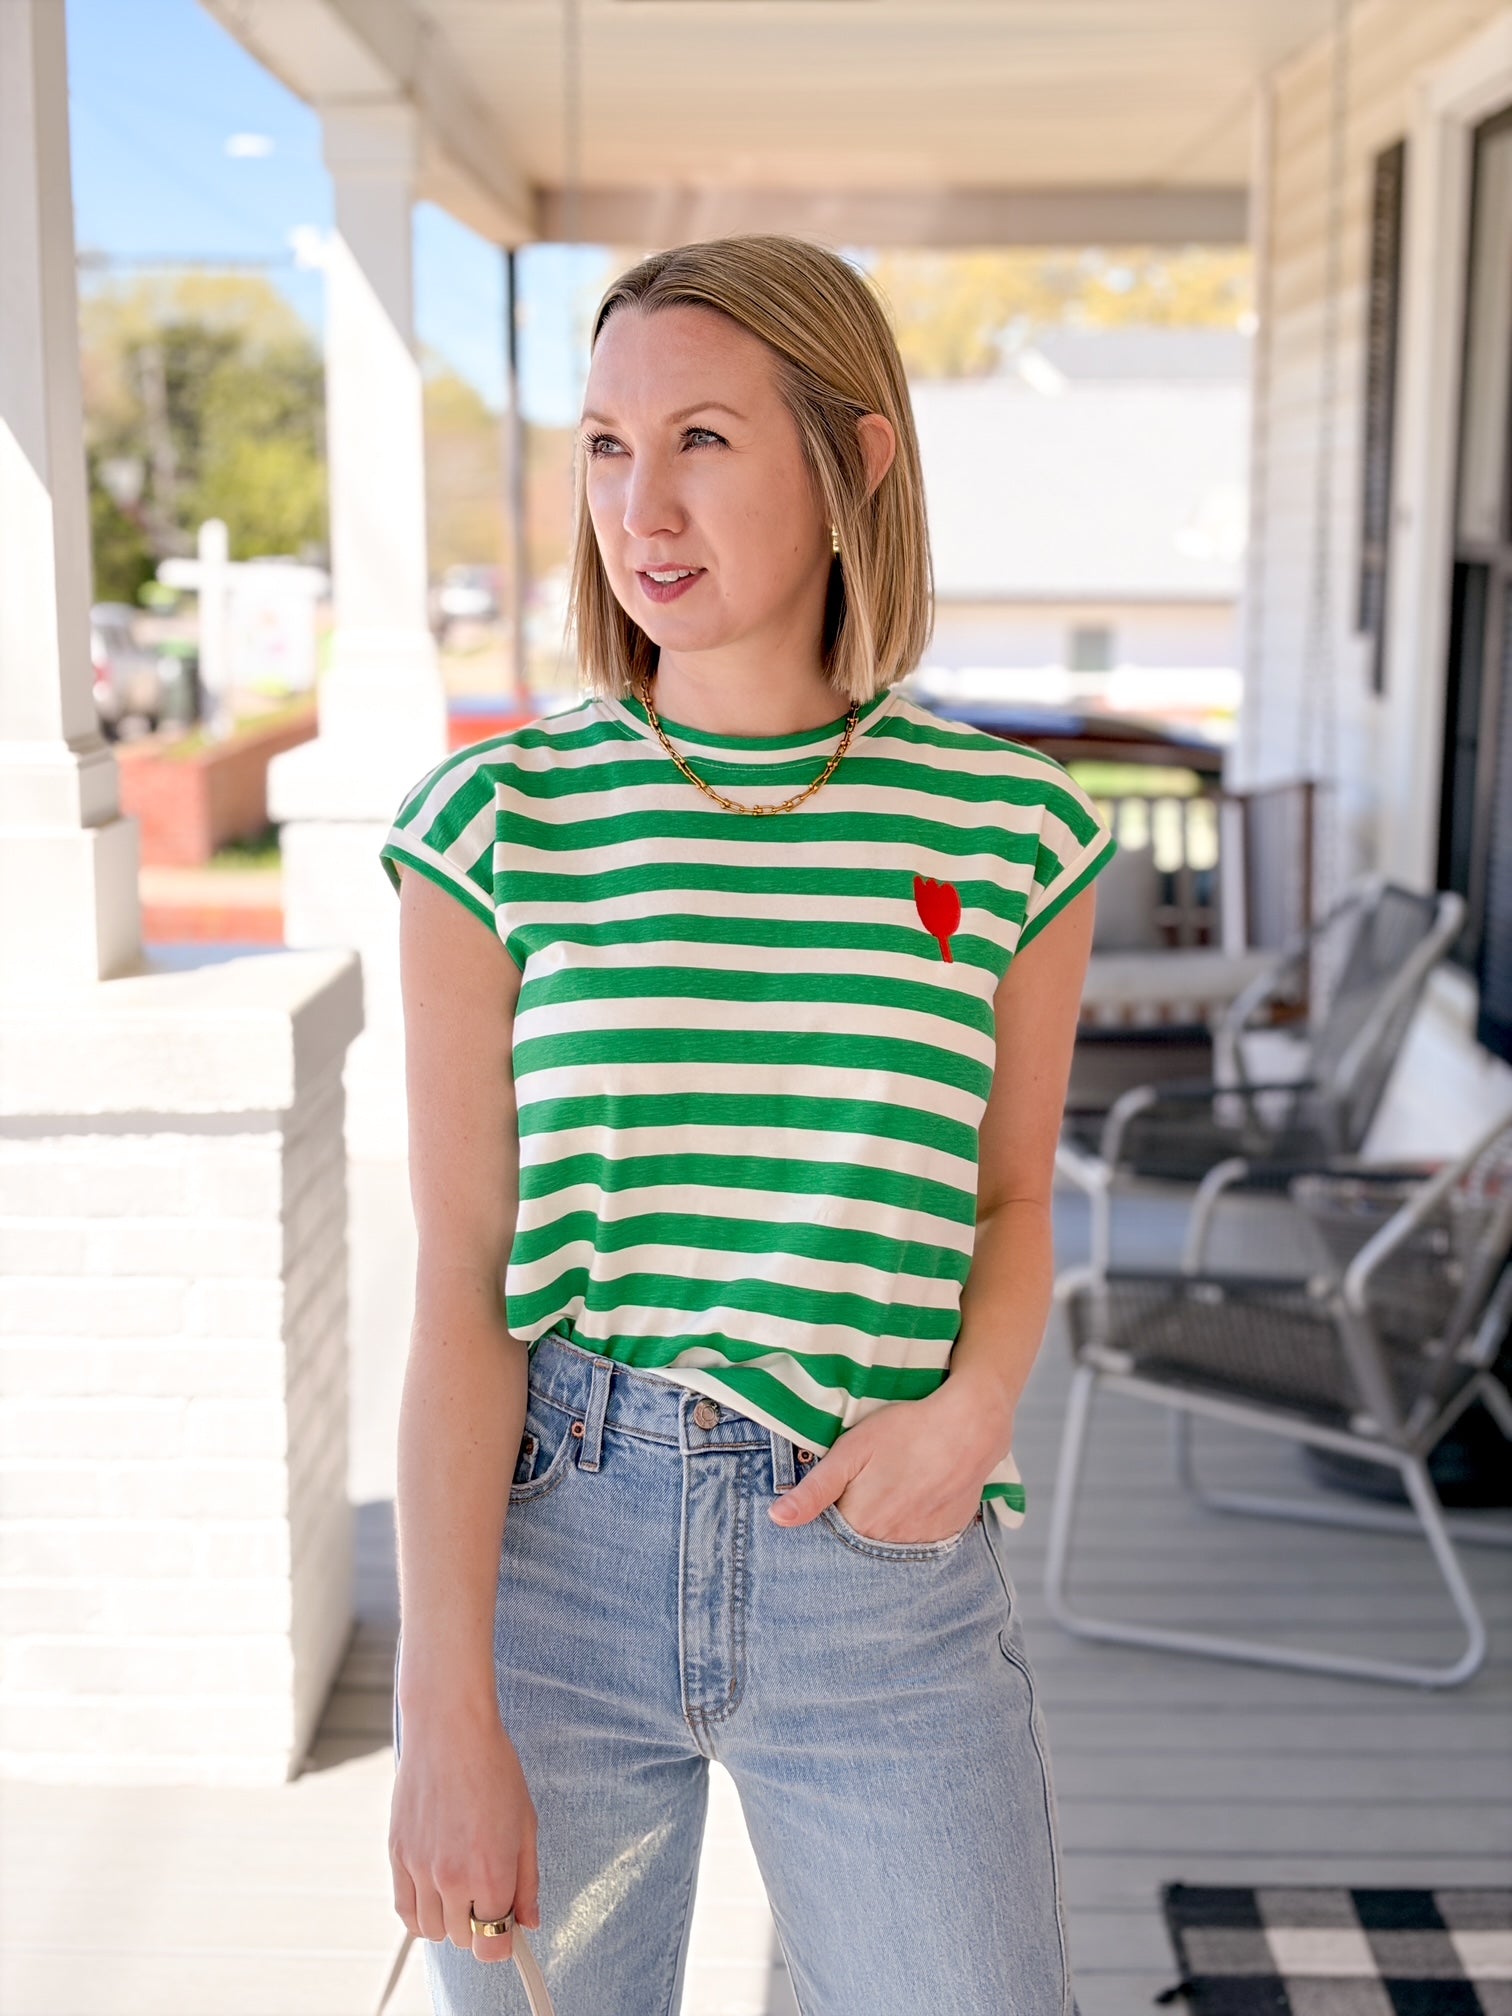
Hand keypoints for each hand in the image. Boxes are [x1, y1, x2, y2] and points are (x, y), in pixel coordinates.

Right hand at [390, 1696, 541, 1963]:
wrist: (449, 1730)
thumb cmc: (493, 1768)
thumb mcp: (526, 1825)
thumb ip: (528, 1881)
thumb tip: (529, 1921)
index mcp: (491, 1872)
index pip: (492, 1948)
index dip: (503, 1943)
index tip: (508, 1929)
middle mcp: (453, 1879)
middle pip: (463, 1940)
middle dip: (480, 1924)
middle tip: (488, 1892)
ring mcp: (420, 1870)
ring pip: (432, 1931)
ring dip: (450, 1919)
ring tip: (463, 1885)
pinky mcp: (397, 1857)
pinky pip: (405, 1912)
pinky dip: (421, 1913)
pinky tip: (436, 1891)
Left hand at [767, 1380, 1013, 1544]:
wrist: (969, 1427)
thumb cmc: (905, 1431)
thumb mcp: (851, 1450)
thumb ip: (815, 1490)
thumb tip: (777, 1519)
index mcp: (860, 1523)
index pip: (827, 1541)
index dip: (820, 1524)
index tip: (825, 1506)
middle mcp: (889, 1544)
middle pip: (857, 1548)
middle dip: (850, 1532)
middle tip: (861, 1494)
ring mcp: (921, 1543)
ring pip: (888, 1548)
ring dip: (880, 1533)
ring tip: (886, 1497)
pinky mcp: (946, 1535)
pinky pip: (919, 1544)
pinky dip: (910, 1529)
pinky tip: (911, 1502)